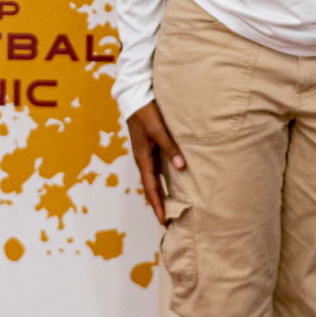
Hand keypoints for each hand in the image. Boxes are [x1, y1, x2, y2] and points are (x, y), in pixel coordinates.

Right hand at [126, 101, 185, 224]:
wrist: (134, 94)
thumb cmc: (145, 111)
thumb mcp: (158, 129)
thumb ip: (170, 147)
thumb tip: (181, 168)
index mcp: (142, 157)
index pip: (151, 187)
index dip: (157, 204)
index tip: (163, 222)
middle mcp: (143, 158)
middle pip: (151, 186)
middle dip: (158, 203)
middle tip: (168, 221)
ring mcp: (146, 152)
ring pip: (153, 177)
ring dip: (160, 192)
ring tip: (170, 205)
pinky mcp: (150, 144)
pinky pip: (156, 167)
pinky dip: (162, 179)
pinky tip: (172, 180)